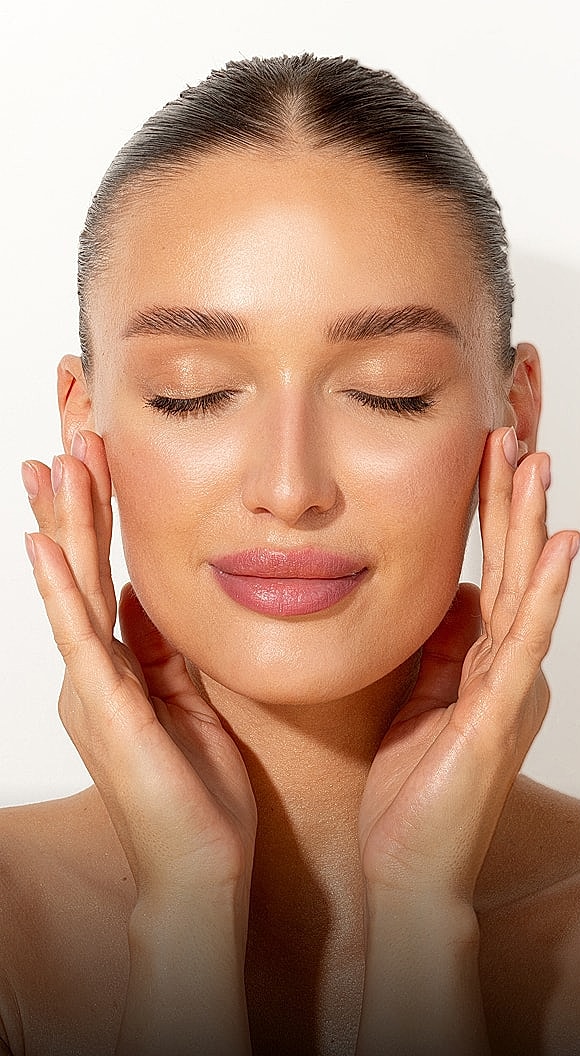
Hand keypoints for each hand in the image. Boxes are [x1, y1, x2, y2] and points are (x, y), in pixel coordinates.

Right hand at [22, 431, 256, 899]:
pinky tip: (43, 544)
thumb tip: (147, 597)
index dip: (95, 515)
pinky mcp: (106, 710)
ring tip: (58, 461)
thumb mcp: (188, 701)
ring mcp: (94, 689)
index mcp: (117, 668)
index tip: (93, 455)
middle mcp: (95, 671)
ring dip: (66, 523)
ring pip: (74, 589)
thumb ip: (162, 650)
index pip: (102, 573)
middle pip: (80, 567)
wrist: (200, 871)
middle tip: (68, 433)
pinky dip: (60, 589)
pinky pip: (81, 638)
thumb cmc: (200, 793)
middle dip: (74, 500)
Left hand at [358, 427, 578, 902]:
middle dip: (508, 498)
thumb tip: (450, 593)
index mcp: (481, 661)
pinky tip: (558, 544)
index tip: (481, 452)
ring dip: (528, 523)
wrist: (408, 870)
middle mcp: (503, 665)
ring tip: (533, 462)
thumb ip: (439, 647)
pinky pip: (524, 640)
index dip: (486, 511)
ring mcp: (507, 687)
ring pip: (522, 587)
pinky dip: (544, 590)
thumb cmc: (409, 791)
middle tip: (510, 430)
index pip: (487, 568)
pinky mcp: (499, 713)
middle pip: (509, 564)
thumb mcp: (419, 698)